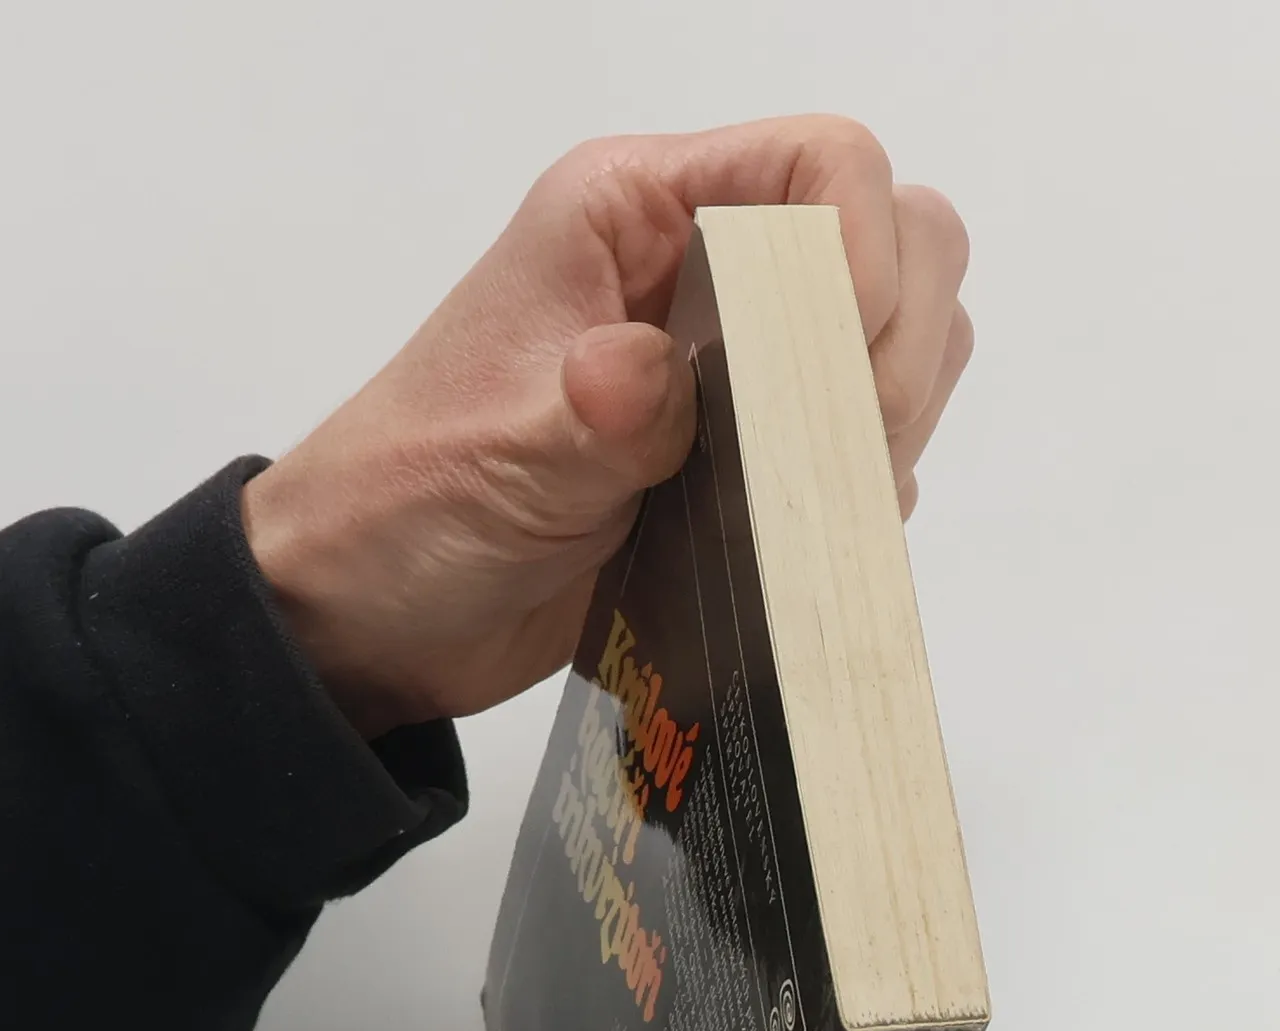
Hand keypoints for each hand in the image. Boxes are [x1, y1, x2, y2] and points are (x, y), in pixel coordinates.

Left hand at [242, 115, 974, 736]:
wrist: (376, 614)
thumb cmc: (407, 503)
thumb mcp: (498, 455)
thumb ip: (596, 415)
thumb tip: (658, 377)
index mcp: (637, 216)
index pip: (822, 166)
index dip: (861, 249)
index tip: (843, 361)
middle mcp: (706, 272)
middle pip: (898, 242)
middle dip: (897, 346)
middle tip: (842, 449)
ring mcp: (739, 369)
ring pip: (903, 344)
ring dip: (892, 422)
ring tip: (819, 499)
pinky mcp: (753, 462)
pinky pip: (868, 449)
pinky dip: (868, 490)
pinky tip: (805, 538)